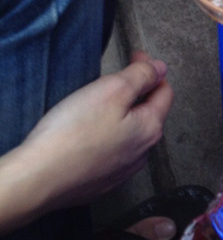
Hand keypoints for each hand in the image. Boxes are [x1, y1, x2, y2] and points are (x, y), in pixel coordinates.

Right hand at [6, 53, 173, 226]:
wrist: (39, 179)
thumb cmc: (73, 133)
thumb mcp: (111, 90)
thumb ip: (140, 76)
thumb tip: (160, 68)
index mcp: (149, 128)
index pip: (164, 92)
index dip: (152, 70)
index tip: (135, 57)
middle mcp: (142, 153)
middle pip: (149, 114)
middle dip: (139, 92)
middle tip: (118, 77)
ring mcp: (122, 171)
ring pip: (131, 136)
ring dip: (123, 117)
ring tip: (102, 105)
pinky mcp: (101, 182)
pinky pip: (111, 154)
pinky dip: (106, 138)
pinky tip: (88, 133)